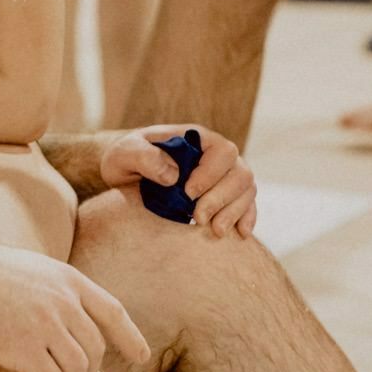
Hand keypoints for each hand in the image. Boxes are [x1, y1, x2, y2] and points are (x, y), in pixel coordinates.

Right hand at [0, 233, 150, 371]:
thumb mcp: (30, 269)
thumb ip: (53, 290)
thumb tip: (67, 316)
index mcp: (67, 279)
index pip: (112, 310)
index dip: (130, 336)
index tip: (142, 357)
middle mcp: (64, 300)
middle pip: (95, 349)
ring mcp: (47, 324)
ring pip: (78, 371)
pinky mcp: (25, 347)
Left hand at [100, 124, 257, 238]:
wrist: (126, 175)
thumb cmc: (126, 159)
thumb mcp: (124, 153)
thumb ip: (143, 156)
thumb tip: (173, 175)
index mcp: (196, 138)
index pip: (221, 151)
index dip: (210, 174)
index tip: (188, 193)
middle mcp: (215, 154)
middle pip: (240, 173)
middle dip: (222, 198)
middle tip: (198, 219)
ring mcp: (223, 175)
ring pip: (246, 189)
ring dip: (234, 211)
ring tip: (215, 231)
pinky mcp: (224, 195)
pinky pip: (247, 203)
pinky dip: (246, 217)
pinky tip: (240, 233)